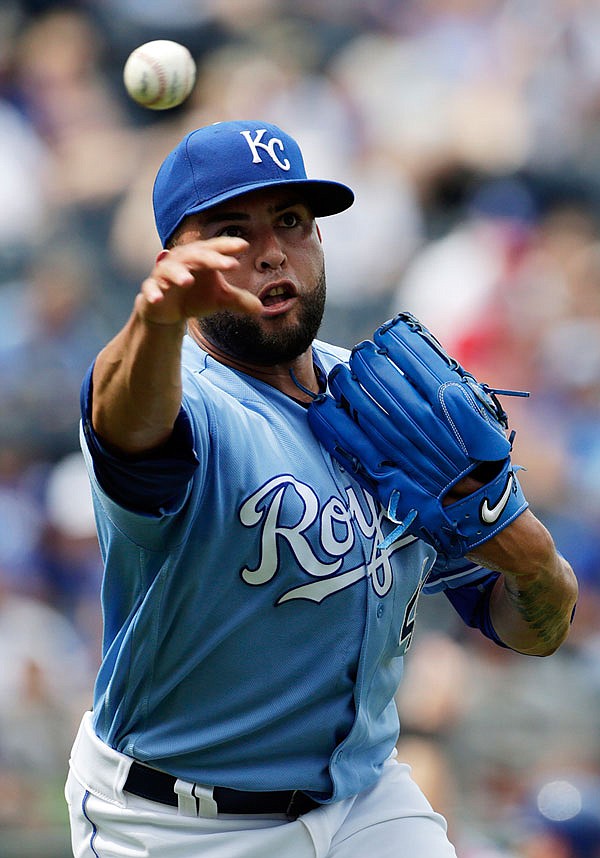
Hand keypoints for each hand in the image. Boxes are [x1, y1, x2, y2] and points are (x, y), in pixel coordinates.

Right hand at [135, 237, 262, 324]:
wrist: (166, 310)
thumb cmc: (194, 296)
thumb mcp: (219, 299)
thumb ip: (238, 300)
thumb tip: (261, 308)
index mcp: (200, 258)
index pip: (215, 249)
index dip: (228, 246)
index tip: (244, 246)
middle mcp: (181, 261)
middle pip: (196, 255)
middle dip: (211, 259)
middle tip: (228, 264)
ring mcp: (164, 274)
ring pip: (170, 269)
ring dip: (178, 274)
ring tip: (188, 281)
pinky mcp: (151, 289)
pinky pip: (150, 289)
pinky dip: (153, 293)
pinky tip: (158, 299)